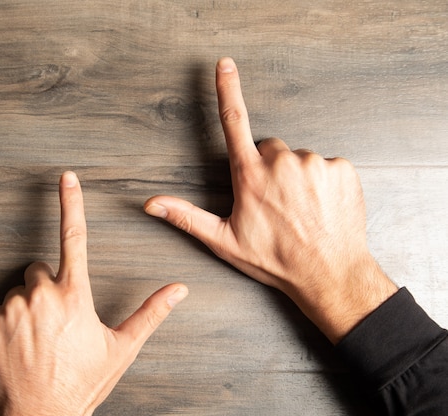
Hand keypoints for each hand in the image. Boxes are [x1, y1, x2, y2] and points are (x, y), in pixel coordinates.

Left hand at [0, 171, 187, 415]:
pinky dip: (8, 323)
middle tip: (58, 321)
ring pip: (19, 290)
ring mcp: (10, 308)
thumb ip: (151, 313)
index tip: (66, 177)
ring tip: (39, 339)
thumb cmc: (82, 384)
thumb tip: (179, 289)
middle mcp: (39, 295)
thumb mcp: (122, 349)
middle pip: (40, 269)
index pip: (74, 238)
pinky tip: (20, 347)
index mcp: (73, 295)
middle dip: (49, 285)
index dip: (71, 203)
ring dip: (29, 305)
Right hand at [144, 57, 395, 343]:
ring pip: (298, 159)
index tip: (224, 65)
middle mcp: (282, 162)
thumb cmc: (275, 260)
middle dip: (267, 167)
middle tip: (274, 203)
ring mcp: (314, 163)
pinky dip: (322, 182)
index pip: (234, 123)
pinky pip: (326, 165)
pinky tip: (319, 207)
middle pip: (269, 148)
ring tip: (299, 210)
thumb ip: (186, 216)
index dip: (227, 90)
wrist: (330, 274)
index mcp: (251, 175)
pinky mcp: (341, 168)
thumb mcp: (224, 241)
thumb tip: (151, 204)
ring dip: (296, 177)